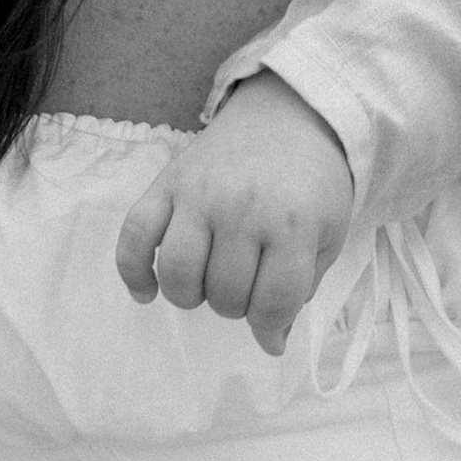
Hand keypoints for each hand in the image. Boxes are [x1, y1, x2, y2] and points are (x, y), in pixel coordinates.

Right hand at [114, 76, 354, 355]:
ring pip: (177, 274)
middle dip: (237, 306)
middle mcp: (242, 208)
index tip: (271, 325)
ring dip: (190, 296)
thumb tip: (269, 344)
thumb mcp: (327, 237)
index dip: (271, 327)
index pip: (273, 303)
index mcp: (292, 223)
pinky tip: (147, 292)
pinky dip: (133, 273)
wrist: (291, 116)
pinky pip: (133, 237)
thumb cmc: (314, 185)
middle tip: (247, 286)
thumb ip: (301, 291)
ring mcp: (198, 194)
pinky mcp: (166, 183)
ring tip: (206, 286)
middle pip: (225, 294)